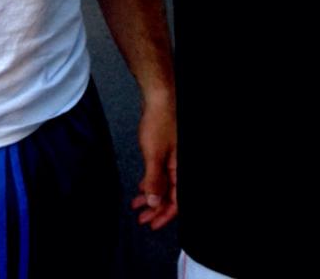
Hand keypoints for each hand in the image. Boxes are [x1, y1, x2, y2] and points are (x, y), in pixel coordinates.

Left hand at [131, 93, 176, 229]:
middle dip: (156, 208)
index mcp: (181, 167)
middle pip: (171, 194)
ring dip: (152, 195)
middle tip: (141, 217)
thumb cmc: (160, 120)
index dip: (164, 214)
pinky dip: (152, 181)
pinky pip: (162, 172)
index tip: (151, 223)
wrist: (159, 96)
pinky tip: (143, 186)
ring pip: (165, 183)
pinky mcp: (167, 149)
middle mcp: (180, 164)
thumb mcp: (154, 154)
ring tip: (137, 204)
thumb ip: (155, 180)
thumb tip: (155, 202)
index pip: (177, 200)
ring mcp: (174, 157)